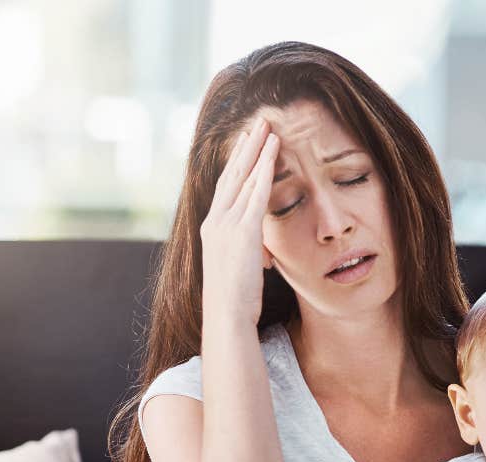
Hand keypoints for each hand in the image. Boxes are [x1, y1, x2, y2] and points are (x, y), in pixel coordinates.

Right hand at [199, 116, 278, 326]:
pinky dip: (264, 169)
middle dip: (246, 146)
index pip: (226, 187)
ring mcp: (226, 224)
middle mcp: (215, 220)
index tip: (246, 142)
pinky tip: (274, 151)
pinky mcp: (242, 231)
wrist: (226, 315)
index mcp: (212, 228)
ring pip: (243, 177)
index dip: (237, 163)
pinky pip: (256, 193)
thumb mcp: (240, 272)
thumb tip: (264, 257)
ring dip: (258, 149)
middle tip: (258, 122)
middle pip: (232, 173)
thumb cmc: (235, 302)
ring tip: (269, 126)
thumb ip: (250, 255)